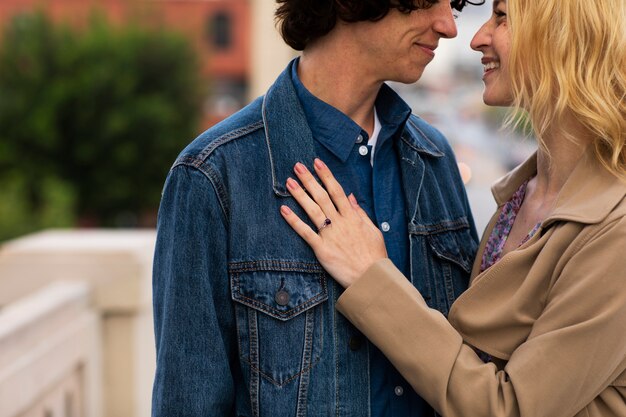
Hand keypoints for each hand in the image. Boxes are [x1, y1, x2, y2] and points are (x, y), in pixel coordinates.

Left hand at [280, 158, 387, 287]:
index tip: (317, 163)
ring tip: (289, 182)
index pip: (337, 191)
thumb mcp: (373, 230)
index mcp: (352, 217)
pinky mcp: (321, 249)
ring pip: (312, 210)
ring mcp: (330, 235)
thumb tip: (351, 196)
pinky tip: (284, 210)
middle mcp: (340, 223)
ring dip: (300, 195)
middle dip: (309, 180)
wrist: (371, 278)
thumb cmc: (374, 256)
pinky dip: (294, 221)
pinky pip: (305, 232)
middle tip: (297, 166)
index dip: (326, 175)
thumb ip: (360, 213)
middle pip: (322, 196)